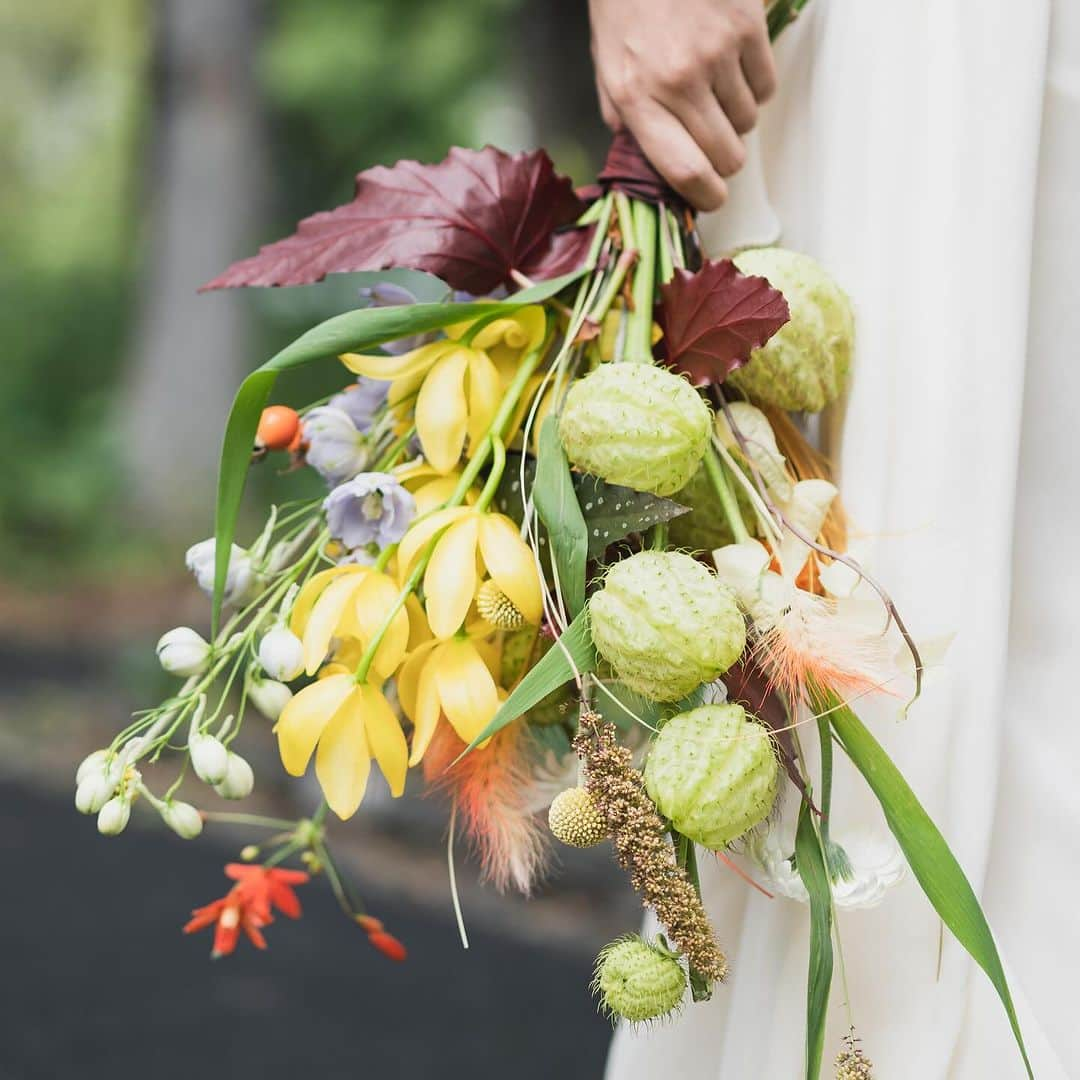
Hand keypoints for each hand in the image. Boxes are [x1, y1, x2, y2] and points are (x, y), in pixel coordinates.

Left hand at [589, 0, 776, 210]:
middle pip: (726, 155)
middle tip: (715, 143)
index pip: (683, 171)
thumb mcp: (607, 67)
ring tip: (716, 89)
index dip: (706, 196)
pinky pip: (766, 86)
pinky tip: (732, 66)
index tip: (713, 198)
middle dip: (724, 159)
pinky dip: (754, 85)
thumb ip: (626, 118)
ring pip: (748, 123)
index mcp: (637, 98)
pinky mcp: (746, 27)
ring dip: (736, 118)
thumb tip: (653, 162)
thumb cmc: (625, 6)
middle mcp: (678, 81)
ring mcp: (716, 54)